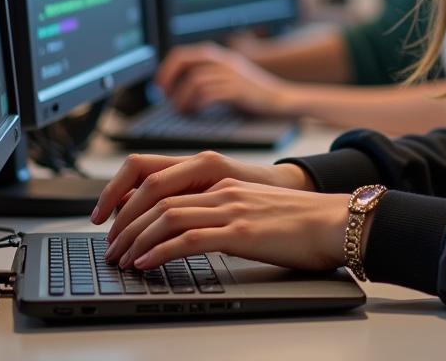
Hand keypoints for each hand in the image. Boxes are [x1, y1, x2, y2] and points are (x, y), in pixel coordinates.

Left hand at [104, 178, 351, 272]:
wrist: (334, 222)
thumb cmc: (300, 222)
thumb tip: (192, 235)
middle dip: (125, 223)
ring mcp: (231, 208)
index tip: (114, 221)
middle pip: (156, 196)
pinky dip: (160, 251)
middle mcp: (222, 189)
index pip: (163, 180)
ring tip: (121, 259)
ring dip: (136, 239)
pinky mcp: (241, 231)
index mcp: (223, 181)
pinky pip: (189, 238)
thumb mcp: (253, 210)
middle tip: (110, 247)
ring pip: (166, 215)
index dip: (130, 198)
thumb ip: (223, 214)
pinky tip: (146, 265)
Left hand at [155, 43, 299, 116]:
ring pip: (195, 79)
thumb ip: (208, 77)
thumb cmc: (253, 94)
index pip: (183, 53)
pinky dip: (197, 103)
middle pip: (186, 60)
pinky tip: (197, 112)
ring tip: (183, 110)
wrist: (282, 99)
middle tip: (165, 96)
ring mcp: (231, 74)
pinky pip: (209, 93)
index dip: (167, 69)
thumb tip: (177, 89)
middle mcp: (224, 60)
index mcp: (219, 56)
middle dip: (170, 77)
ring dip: (183, 97)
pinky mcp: (238, 89)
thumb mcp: (229, 78)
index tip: (160, 86)